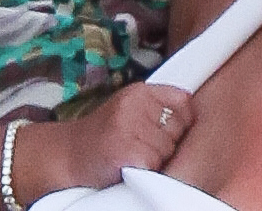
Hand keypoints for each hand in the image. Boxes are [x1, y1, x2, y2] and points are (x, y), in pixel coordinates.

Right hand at [18, 83, 195, 193]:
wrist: (68, 155)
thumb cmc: (104, 136)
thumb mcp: (129, 110)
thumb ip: (157, 108)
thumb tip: (193, 117)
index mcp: (139, 91)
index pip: (184, 101)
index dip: (184, 120)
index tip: (170, 131)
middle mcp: (134, 104)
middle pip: (179, 128)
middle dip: (168, 142)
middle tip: (143, 145)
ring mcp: (128, 126)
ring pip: (168, 148)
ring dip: (156, 159)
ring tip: (134, 155)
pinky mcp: (125, 150)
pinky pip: (154, 163)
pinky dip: (146, 170)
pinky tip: (129, 164)